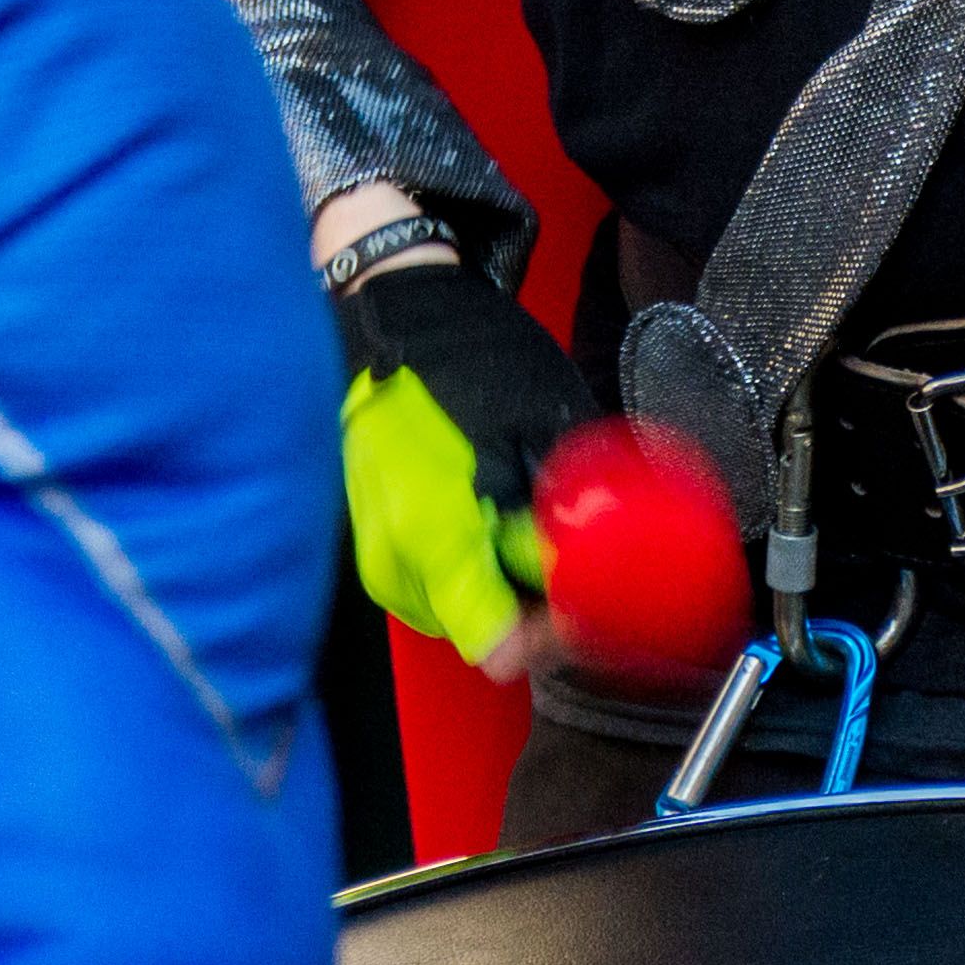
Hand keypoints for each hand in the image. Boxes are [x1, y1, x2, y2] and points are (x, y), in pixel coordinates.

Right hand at [334, 253, 600, 681]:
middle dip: (535, 608)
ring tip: (532, 534)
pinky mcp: (372, 546)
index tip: (586, 606)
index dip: (554, 635)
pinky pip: (432, 587)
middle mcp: (395, 561)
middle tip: (576, 566)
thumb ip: (558, 513)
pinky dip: (469, 570)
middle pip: (483, 634)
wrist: (393, 319)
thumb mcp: (538, 428)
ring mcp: (377, 557)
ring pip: (460, 613)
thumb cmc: (467, 359)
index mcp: (434, 535)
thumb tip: (593, 565)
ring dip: (502, 590)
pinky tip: (493, 522)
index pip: (497, 645)